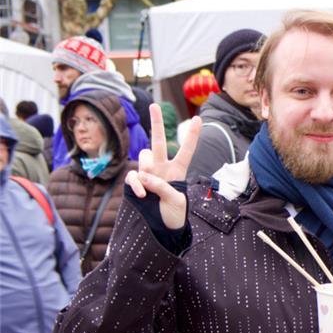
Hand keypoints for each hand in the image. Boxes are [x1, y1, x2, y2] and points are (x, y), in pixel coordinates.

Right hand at [124, 104, 200, 229]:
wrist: (161, 228)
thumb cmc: (174, 214)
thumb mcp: (176, 200)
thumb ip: (162, 186)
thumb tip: (143, 175)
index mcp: (178, 171)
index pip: (186, 150)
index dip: (192, 135)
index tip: (198, 118)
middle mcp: (162, 168)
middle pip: (159, 141)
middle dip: (157, 123)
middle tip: (154, 105)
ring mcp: (148, 173)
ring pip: (144, 157)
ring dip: (147, 168)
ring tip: (152, 188)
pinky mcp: (136, 182)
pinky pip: (133, 176)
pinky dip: (136, 184)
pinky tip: (141, 194)